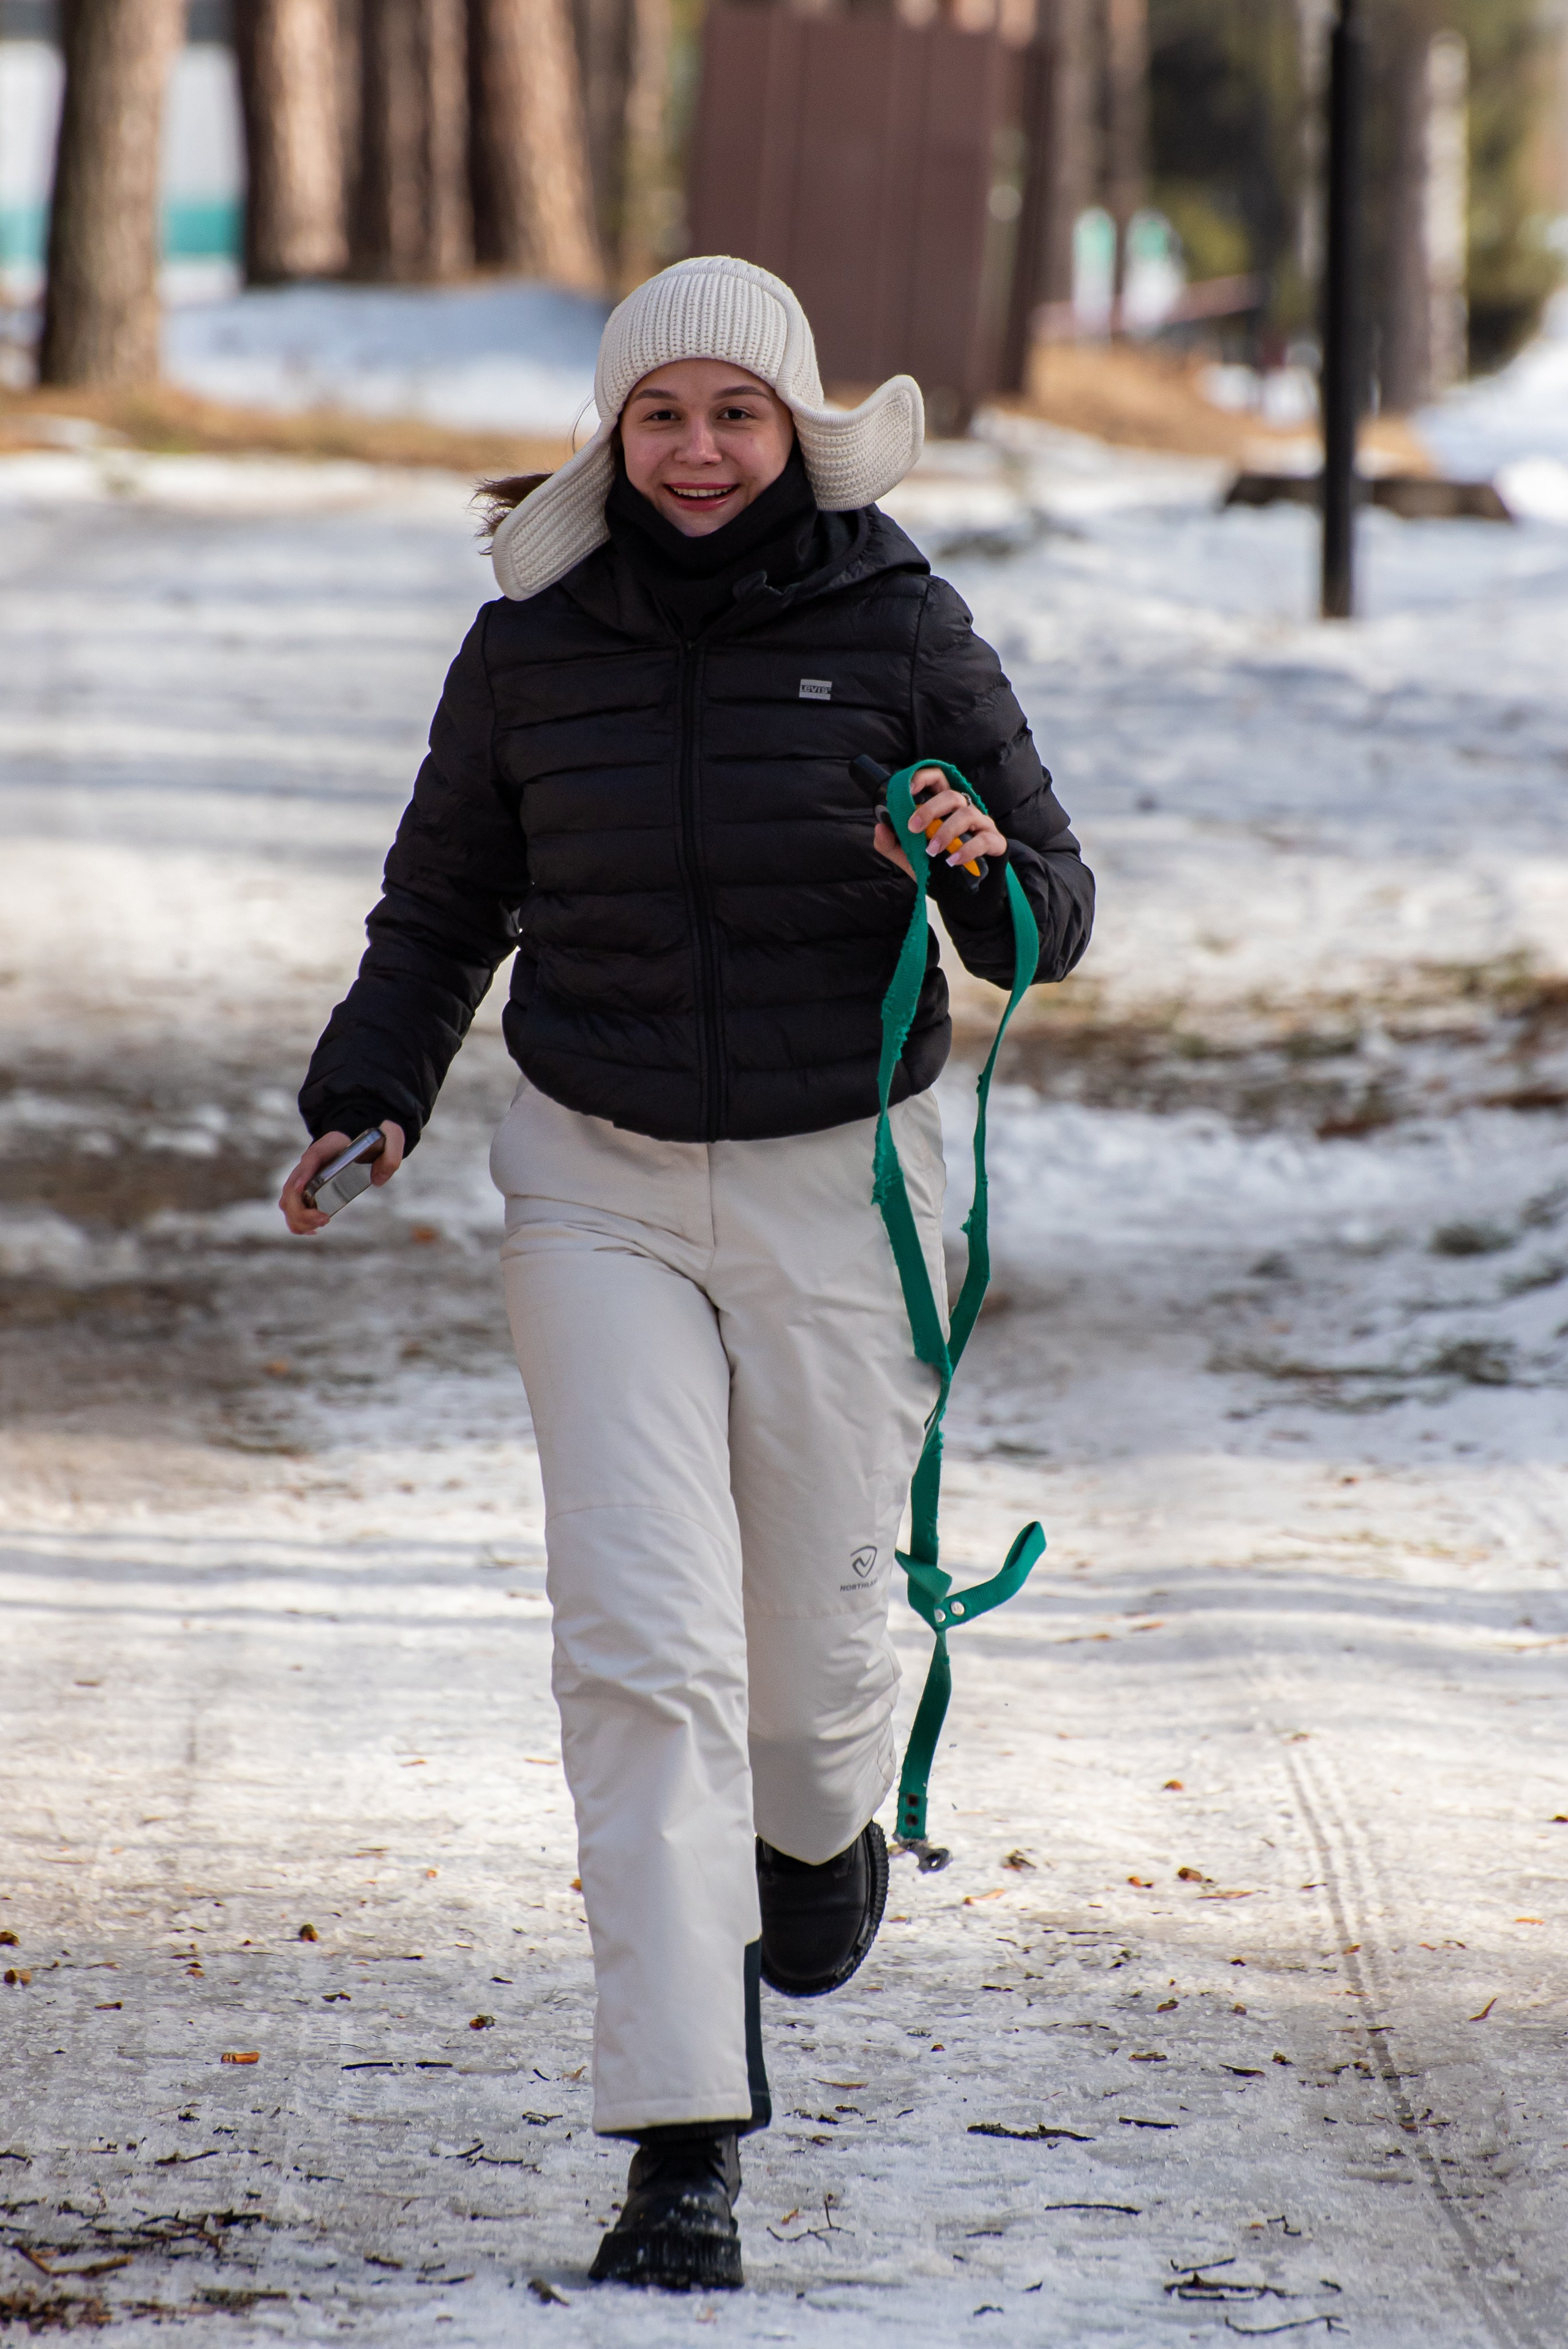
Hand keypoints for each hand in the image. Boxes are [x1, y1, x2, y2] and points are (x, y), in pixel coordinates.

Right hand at [278, 1121, 404, 1235]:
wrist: (361, 1136)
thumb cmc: (373, 1139)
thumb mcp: (390, 1137)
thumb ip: (391, 1154)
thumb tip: (378, 1180)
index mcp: (328, 1146)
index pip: (311, 1158)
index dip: (302, 1174)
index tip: (300, 1189)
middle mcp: (310, 1163)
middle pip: (291, 1188)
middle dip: (302, 1209)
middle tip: (325, 1219)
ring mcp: (305, 1178)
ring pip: (287, 1202)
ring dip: (299, 1219)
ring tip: (321, 1225)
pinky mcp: (308, 1191)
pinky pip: (293, 1209)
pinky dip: (298, 1222)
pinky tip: (314, 1230)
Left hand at [873, 765, 1005, 880]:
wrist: (964, 894)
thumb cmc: (938, 867)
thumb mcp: (910, 857)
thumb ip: (892, 844)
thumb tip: (880, 827)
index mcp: (944, 808)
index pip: (937, 779)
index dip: (922, 778)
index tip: (906, 791)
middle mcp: (964, 810)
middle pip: (951, 795)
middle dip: (929, 809)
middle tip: (913, 828)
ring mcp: (982, 825)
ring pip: (966, 814)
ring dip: (946, 832)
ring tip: (932, 851)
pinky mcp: (995, 843)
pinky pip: (984, 839)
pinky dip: (967, 850)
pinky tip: (953, 861)